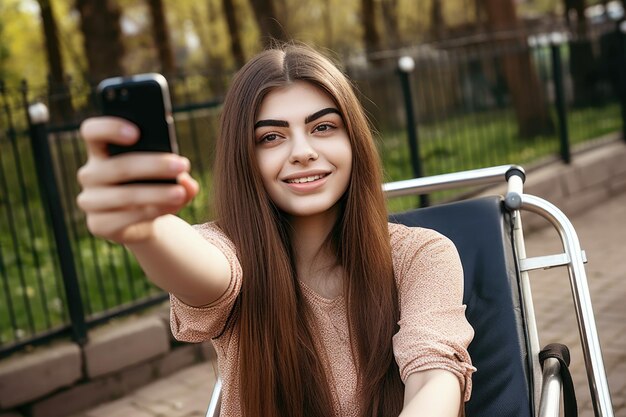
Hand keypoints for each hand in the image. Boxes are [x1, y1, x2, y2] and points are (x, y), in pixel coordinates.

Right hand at [76, 117, 198, 243]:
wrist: (147, 220)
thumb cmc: (154, 185)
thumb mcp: (167, 174)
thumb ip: (178, 172)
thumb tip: (186, 181)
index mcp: (100, 151)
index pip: (92, 132)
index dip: (109, 128)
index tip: (137, 133)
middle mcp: (90, 174)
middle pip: (118, 166)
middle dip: (153, 165)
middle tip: (182, 164)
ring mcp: (90, 201)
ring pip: (124, 195)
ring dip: (156, 194)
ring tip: (180, 193)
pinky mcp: (97, 225)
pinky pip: (124, 218)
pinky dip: (151, 212)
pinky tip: (170, 208)